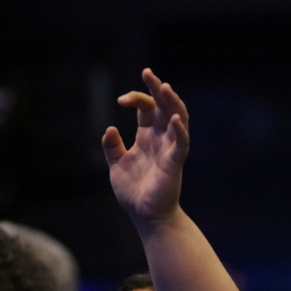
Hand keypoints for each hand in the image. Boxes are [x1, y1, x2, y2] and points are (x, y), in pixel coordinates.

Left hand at [102, 68, 190, 228]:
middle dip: (156, 89)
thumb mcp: (117, 166)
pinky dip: (180, 131)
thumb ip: (112, 147)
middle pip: (163, 107)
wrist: (145, 216)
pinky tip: (175, 119)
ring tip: (164, 87)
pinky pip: (181, 144)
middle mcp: (160, 139)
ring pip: (177, 119)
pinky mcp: (174, 163)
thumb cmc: (134, 192)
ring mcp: (169, 149)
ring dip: (172, 102)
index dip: (136, 98)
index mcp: (147, 137)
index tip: (120, 100)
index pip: (147, 108)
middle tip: (147, 73)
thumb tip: (109, 129)